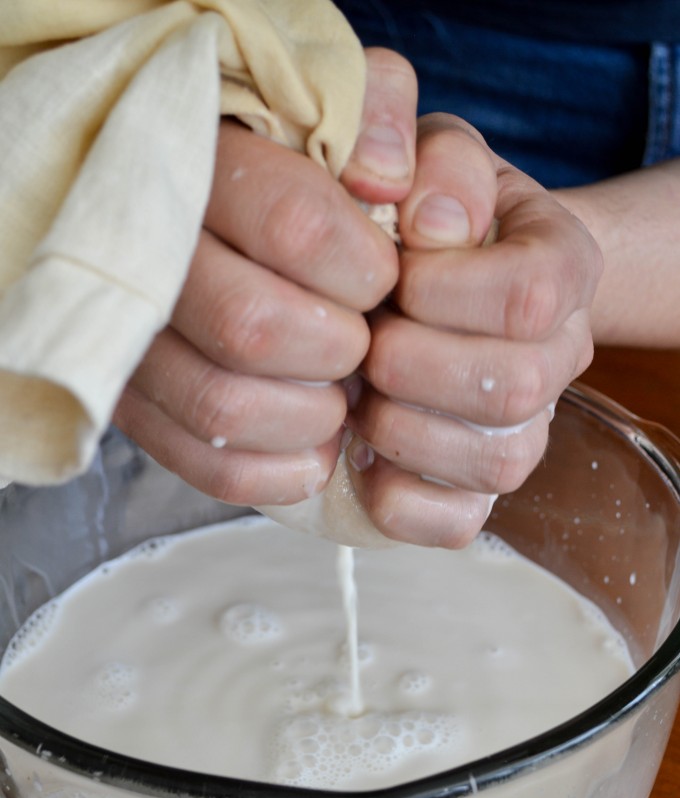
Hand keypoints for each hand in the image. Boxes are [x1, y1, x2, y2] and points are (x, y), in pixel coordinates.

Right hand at [113, 49, 417, 505]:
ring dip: (311, 415)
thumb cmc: (308, 173)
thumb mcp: (350, 107)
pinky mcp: (135, 405)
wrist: (232, 224)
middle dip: (337, 348)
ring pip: (223, 406)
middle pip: (252, 325)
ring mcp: (133, 338)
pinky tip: (313, 444)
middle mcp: (152, 249)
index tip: (381, 276)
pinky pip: (207, 466)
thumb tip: (388, 181)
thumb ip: (382, 117)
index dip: (363, 269)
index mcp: (209, 161)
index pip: (296, 226)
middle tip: (359, 340)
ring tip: (338, 394)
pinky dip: (279, 471)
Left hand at [345, 113, 602, 547]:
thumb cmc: (428, 216)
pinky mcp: (479, 488)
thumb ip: (439, 165)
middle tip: (362, 342)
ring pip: (497, 463)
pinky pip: (459, 522)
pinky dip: (399, 499)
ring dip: (401, 430)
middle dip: (410, 366)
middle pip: (515, 389)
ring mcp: (526, 430)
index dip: (443, 291)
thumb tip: (431, 227)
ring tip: (360, 395)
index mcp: (561, 266)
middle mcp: (559, 356)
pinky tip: (365, 456)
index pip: (530, 295)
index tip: (391, 276)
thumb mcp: (434, 159)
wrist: (442, 277)